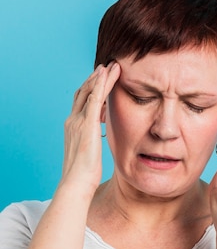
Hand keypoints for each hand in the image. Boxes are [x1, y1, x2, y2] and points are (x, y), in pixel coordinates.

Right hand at [61, 63, 119, 192]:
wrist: (77, 183)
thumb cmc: (85, 174)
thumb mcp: (91, 152)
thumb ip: (94, 139)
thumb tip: (102, 135)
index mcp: (74, 127)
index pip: (81, 102)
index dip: (90, 89)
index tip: (100, 79)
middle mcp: (73, 121)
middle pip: (83, 93)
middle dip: (94, 78)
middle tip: (106, 66)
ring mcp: (79, 121)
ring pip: (89, 91)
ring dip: (100, 77)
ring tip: (111, 66)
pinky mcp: (87, 124)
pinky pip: (94, 98)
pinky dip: (100, 84)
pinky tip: (107, 74)